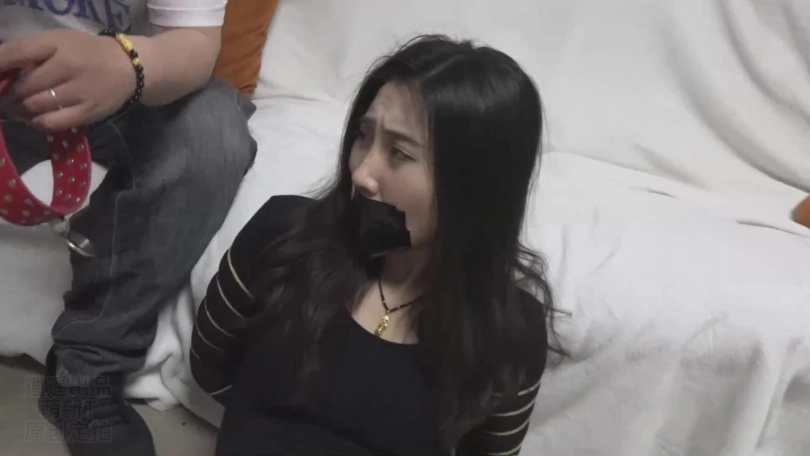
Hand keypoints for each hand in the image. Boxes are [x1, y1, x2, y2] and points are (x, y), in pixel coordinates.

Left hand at [0, 30, 136, 131]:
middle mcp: (69, 66)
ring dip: (21, 110)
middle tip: (10, 97)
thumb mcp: (59, 41)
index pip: (18, 53)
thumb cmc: (86, 53)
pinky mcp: (89, 112)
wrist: (128, 67)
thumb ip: (30, 52)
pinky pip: (53, 123)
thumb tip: (1, 73)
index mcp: (58, 44)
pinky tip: (37, 119)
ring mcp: (80, 91)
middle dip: (11, 94)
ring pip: (35, 106)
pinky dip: (38, 122)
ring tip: (21, 108)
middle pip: (24, 86)